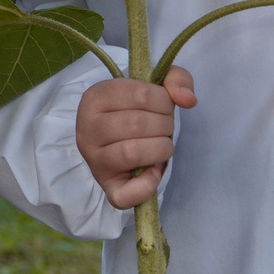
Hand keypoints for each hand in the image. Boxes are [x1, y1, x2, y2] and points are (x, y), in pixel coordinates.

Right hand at [75, 68, 196, 208]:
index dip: (164, 102)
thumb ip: (176, 79)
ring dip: (161, 149)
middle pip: (137, 124)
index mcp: (95, 97)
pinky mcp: (107, 187)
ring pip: (132, 153)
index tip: (164, 107)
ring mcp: (94, 160)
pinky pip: (126, 194)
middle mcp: (87, 128)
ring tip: (162, 146)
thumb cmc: (139, 111)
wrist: (118, 140)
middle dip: (164, 126)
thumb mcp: (156, 86)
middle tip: (164, 128)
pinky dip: (147, 184)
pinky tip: (153, 171)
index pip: (139, 94)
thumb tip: (187, 99)